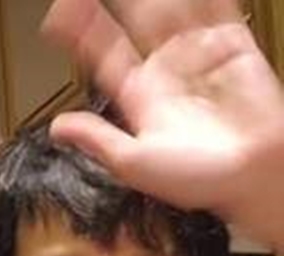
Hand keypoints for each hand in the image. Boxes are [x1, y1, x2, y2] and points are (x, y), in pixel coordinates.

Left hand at [41, 0, 283, 249]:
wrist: (255, 178)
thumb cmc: (201, 181)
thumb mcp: (133, 162)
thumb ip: (96, 139)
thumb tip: (57, 128)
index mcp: (140, 97)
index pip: (105, 53)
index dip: (83, 31)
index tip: (59, 13)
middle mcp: (168, 72)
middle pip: (134, 24)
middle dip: (114, 4)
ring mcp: (200, 56)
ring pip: (169, 12)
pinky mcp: (234, 47)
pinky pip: (217, 10)